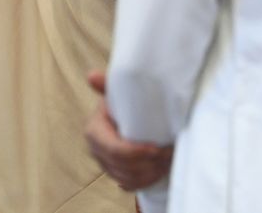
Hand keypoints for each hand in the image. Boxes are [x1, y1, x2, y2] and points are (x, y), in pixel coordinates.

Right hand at [84, 69, 173, 190]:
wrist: (124, 112)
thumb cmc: (123, 100)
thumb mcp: (116, 92)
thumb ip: (106, 85)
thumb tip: (92, 75)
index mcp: (94, 131)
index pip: (115, 150)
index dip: (137, 153)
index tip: (157, 148)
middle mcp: (96, 150)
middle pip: (123, 167)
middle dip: (148, 163)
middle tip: (169, 153)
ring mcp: (105, 164)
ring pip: (128, 179)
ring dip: (150, 173)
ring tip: (167, 160)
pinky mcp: (115, 173)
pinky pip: (130, 185)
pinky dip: (146, 181)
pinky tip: (159, 171)